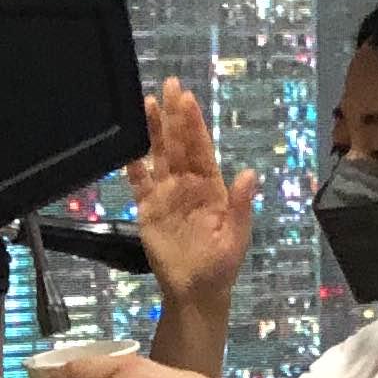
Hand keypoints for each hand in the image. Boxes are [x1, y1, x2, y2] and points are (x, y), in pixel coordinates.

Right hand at [128, 78, 257, 309]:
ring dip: (153, 131)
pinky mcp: (147, 210)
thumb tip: (249, 173)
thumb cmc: (221, 266)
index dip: (194, 124)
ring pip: (158, 156)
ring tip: (147, 102)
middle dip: (174, 115)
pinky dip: (133, 165)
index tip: (188, 99)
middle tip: (170, 84)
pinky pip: (138, 183)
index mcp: (211, 186)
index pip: (201, 149)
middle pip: (179, 144)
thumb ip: (240, 205)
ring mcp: (166, 195)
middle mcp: (187, 184)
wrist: (196, 292)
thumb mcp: (236, 237)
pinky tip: (128, 146)